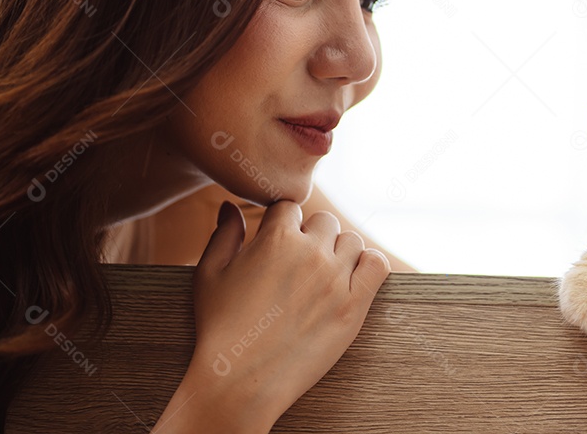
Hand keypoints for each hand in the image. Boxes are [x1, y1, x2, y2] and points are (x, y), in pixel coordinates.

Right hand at [155, 199, 390, 431]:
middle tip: (299, 266)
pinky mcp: (354, 304)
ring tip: (322, 276)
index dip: (282, 225)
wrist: (240, 380)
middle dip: (312, 237)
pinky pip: (377, 265)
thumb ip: (223, 235)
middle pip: (325, 222)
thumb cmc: (219, 329)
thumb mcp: (209, 275)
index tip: (278, 246)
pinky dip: (370, 265)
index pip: (290, 208)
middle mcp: (310, 252)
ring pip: (352, 241)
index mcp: (275, 238)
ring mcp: (336, 277)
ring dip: (339, 252)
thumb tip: (230, 207)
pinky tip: (353, 277)